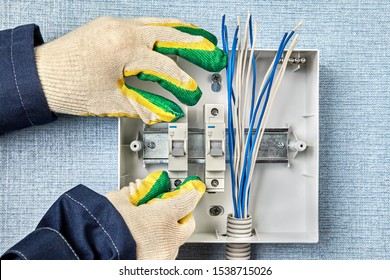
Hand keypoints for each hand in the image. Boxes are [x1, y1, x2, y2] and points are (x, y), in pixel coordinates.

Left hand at [35, 16, 226, 123]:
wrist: (39, 75)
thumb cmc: (67, 86)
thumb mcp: (111, 102)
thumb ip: (145, 106)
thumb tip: (166, 113)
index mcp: (122, 48)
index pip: (163, 64)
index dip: (181, 80)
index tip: (193, 91)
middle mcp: (121, 30)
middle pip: (169, 35)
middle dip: (196, 45)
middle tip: (215, 52)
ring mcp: (115, 25)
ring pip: (159, 23)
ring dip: (183, 31)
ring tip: (202, 37)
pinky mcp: (110, 27)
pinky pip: (145, 23)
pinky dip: (163, 28)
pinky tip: (173, 31)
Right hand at [105, 171, 204, 258]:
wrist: (89, 249)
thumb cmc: (103, 226)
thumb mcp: (117, 201)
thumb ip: (130, 195)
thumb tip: (132, 191)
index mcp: (163, 217)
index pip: (188, 201)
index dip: (189, 193)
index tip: (190, 191)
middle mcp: (168, 238)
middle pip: (188, 224)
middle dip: (182, 216)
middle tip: (171, 209)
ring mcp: (162, 256)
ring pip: (176, 242)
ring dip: (169, 233)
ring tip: (151, 227)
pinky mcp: (155, 267)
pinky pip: (164, 255)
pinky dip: (158, 247)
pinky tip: (144, 242)